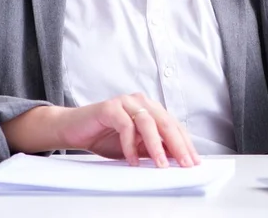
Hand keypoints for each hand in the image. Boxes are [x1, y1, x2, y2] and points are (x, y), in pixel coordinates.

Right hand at [56, 92, 200, 167]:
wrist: (74, 129)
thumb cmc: (104, 137)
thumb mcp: (134, 147)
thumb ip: (152, 148)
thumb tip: (175, 160)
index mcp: (149, 109)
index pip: (173, 125)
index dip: (185, 143)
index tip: (193, 162)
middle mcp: (140, 102)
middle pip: (165, 122)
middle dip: (177, 144)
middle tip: (185, 164)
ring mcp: (125, 102)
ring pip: (148, 122)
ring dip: (156, 145)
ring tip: (161, 165)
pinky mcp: (110, 107)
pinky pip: (125, 125)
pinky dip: (130, 144)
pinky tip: (132, 160)